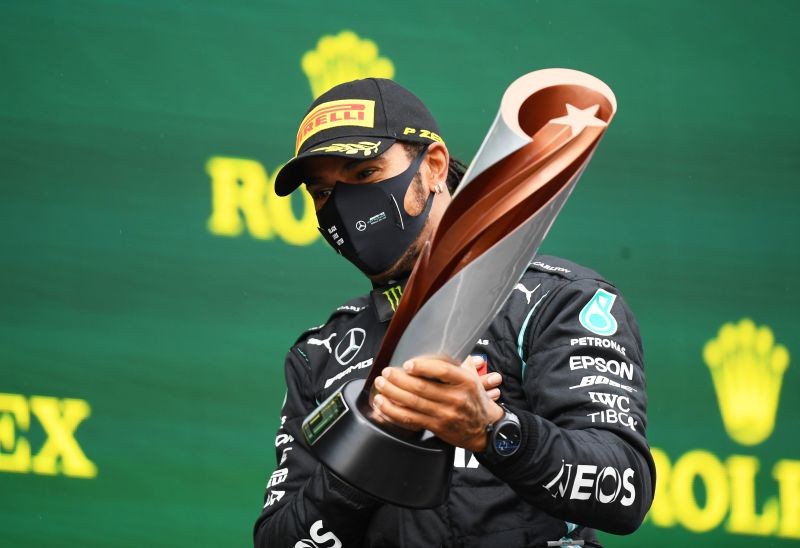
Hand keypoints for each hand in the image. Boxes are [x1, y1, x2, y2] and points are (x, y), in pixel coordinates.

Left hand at [372, 355, 504, 451]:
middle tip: (386, 372)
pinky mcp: (436, 427)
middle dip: (399, 379)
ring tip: (381, 384)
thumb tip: (444, 343)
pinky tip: (383, 404)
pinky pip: (410, 419)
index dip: (423, 367)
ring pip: (413, 403)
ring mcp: (445, 414)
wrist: (484, 429)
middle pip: (422, 387)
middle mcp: (456, 398)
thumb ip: (459, 362)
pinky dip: (393, 411)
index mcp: (465, 381)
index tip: (408, 364)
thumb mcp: (473, 377)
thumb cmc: (476, 400)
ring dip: (393, 393)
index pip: (443, 371)